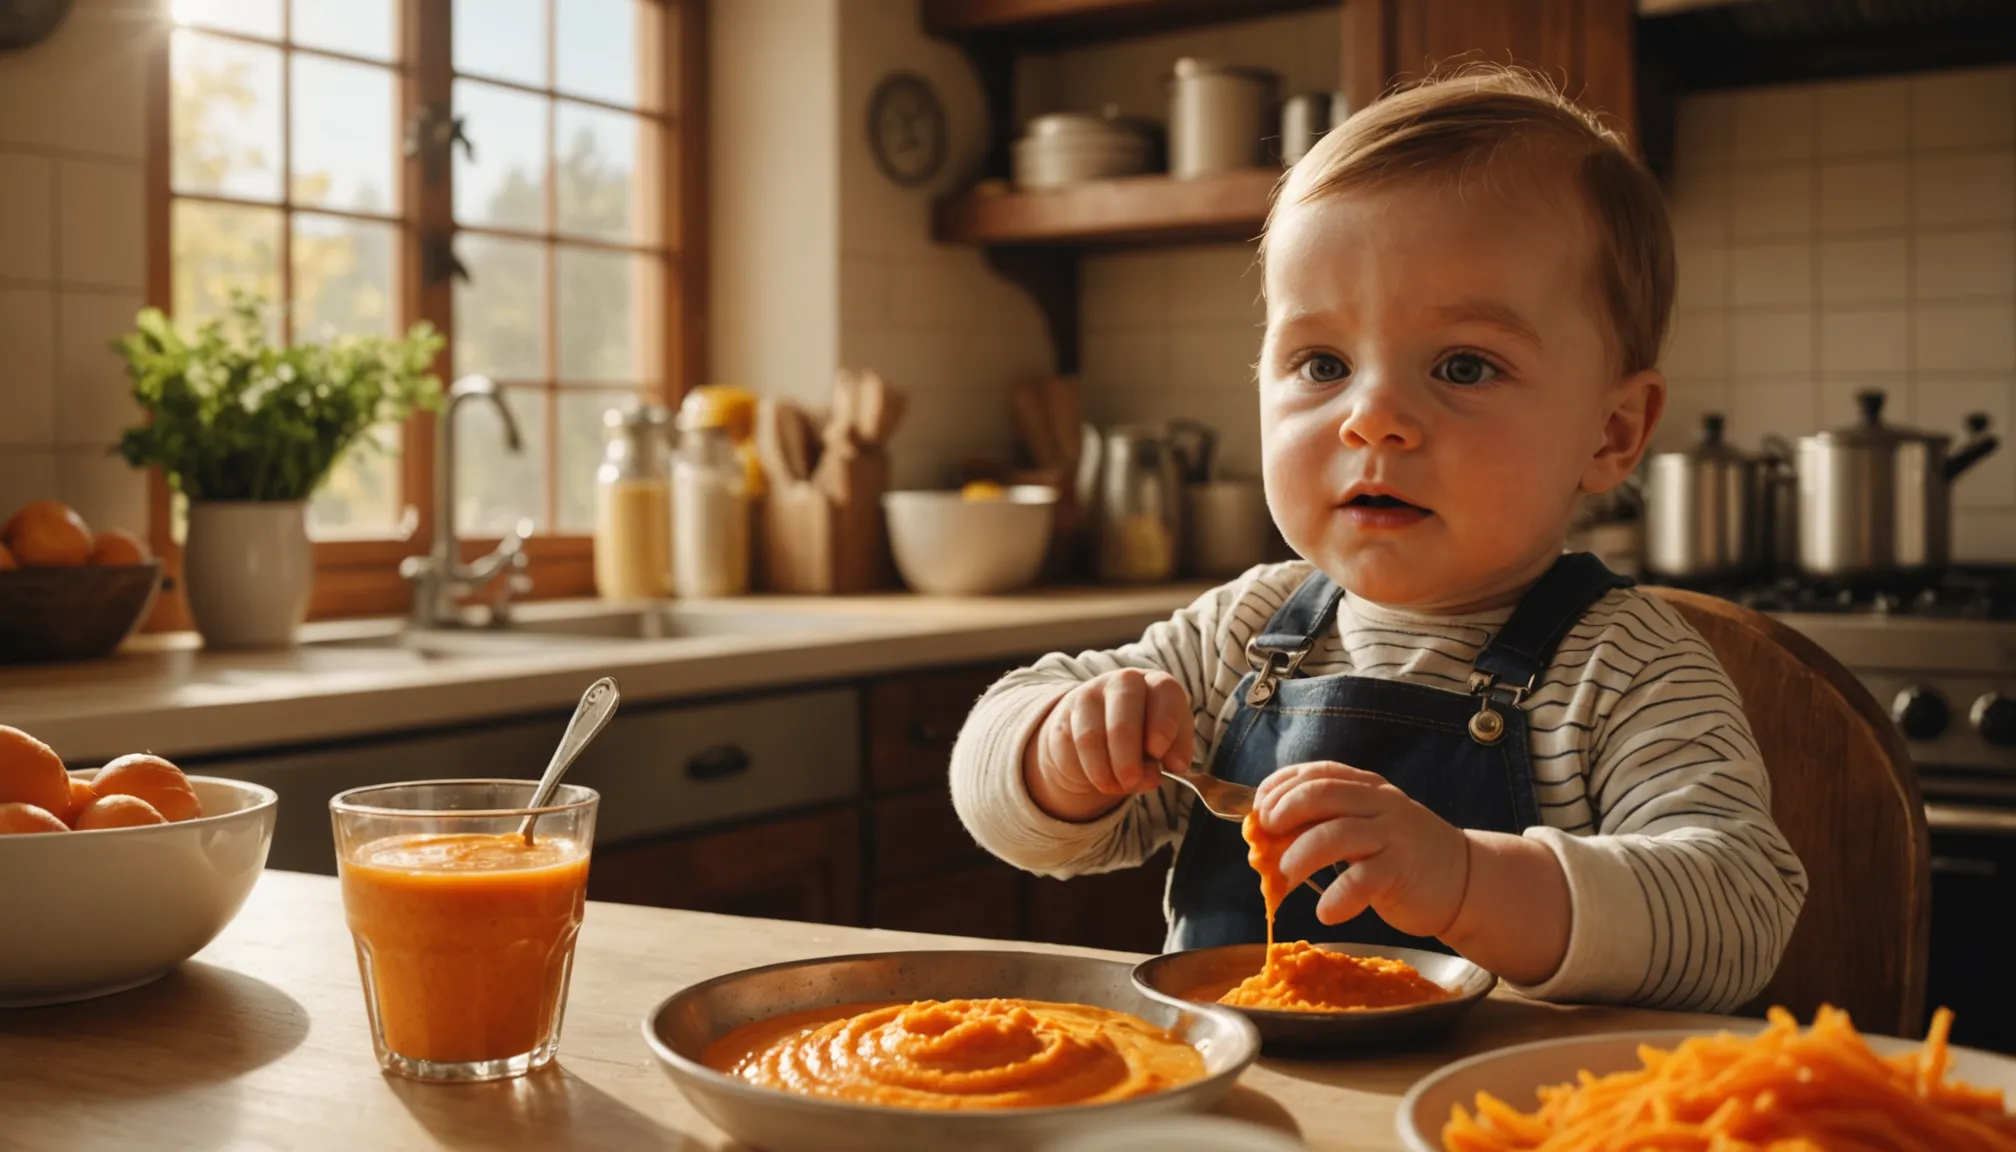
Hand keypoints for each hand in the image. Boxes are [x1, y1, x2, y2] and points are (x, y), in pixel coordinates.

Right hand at [1022, 669, 1194, 822]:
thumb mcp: (1169, 745)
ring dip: (1104, 771)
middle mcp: (1123, 682)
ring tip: (1116, 787)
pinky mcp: (1064, 717)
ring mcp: (1090, 696)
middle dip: (1127, 757)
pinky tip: (1100, 779)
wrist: (1106, 735)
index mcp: (1157, 684)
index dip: (1163, 723)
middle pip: (1122, 718)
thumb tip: (1174, 765)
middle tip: (1131, 781)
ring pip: (1091, 737)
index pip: (1162, 691)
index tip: (1158, 753)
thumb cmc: (1147, 738)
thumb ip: (1175, 753)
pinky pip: (1070, 749)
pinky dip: (1087, 771)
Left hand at [1255, 761, 1471, 938]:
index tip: (1259, 811)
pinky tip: (1325, 912)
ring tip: (1284, 879)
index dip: (1279, 788)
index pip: (1315, 772)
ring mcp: (1392, 835)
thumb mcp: (1363, 825)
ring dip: (1299, 856)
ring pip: (1336, 834)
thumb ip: (1323, 822)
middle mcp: (1379, 803)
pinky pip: (1360, 881)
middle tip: (1265, 838)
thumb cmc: (1399, 854)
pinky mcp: (1402, 871)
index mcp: (1365, 786)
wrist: (1463, 880)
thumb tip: (1265, 833)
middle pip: (1320, 793)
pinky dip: (1335, 899)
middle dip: (1283, 812)